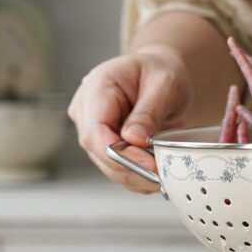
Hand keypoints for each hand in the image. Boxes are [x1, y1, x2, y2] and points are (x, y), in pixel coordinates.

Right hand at [68, 46, 190, 191]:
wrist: (159, 75)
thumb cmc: (160, 73)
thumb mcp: (164, 84)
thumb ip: (148, 112)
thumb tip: (133, 140)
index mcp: (98, 89)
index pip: (95, 131)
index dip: (120, 154)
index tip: (150, 164)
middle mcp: (87, 112)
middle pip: (99, 153)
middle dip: (133, 169)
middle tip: (163, 173)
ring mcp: (93, 132)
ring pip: (108, 168)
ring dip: (137, 177)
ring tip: (163, 174)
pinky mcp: (104, 148)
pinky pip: (119, 171)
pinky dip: (139, 178)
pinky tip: (156, 175)